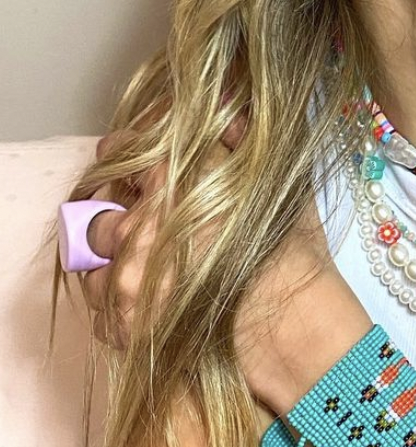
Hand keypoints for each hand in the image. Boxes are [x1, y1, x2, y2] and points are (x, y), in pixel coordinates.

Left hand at [80, 113, 370, 415]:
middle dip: (116, 203)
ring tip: (142, 259)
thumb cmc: (289, 259)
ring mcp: (123, 280)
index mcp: (173, 183)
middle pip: (100, 201)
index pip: (126, 150)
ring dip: (111, 249)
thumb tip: (223, 117)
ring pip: (92, 251)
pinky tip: (145, 294)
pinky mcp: (119, 323)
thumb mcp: (270, 185)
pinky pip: (97, 298)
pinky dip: (114, 293)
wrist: (291, 330)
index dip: (128, 151)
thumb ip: (236, 144)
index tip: (132, 160)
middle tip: (138, 213)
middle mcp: (138, 228)